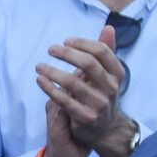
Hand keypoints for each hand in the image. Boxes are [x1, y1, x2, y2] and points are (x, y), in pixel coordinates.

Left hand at [37, 26, 133, 156]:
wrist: (105, 129)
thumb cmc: (102, 93)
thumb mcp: (108, 74)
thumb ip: (106, 51)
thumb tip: (109, 27)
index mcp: (117, 74)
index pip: (102, 52)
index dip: (82, 43)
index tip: (66, 41)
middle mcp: (111, 88)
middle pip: (88, 64)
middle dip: (66, 54)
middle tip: (50, 49)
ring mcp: (99, 103)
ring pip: (72, 82)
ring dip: (52, 71)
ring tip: (39, 66)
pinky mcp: (85, 117)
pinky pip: (64, 100)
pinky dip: (49, 88)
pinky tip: (40, 80)